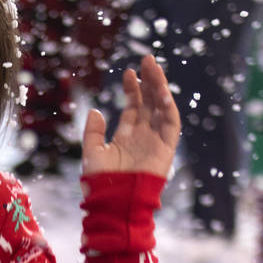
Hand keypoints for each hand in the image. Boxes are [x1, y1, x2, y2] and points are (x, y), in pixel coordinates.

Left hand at [82, 55, 179, 177]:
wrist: (115, 202)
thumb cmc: (101, 183)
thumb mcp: (92, 152)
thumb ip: (93, 132)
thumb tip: (95, 110)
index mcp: (126, 138)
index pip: (134, 108)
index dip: (132, 90)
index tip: (128, 72)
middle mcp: (143, 138)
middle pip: (150, 104)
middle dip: (149, 82)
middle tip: (146, 60)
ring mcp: (156, 142)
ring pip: (161, 109)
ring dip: (159, 87)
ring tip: (154, 67)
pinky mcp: (166, 149)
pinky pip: (171, 124)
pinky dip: (168, 106)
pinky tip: (161, 89)